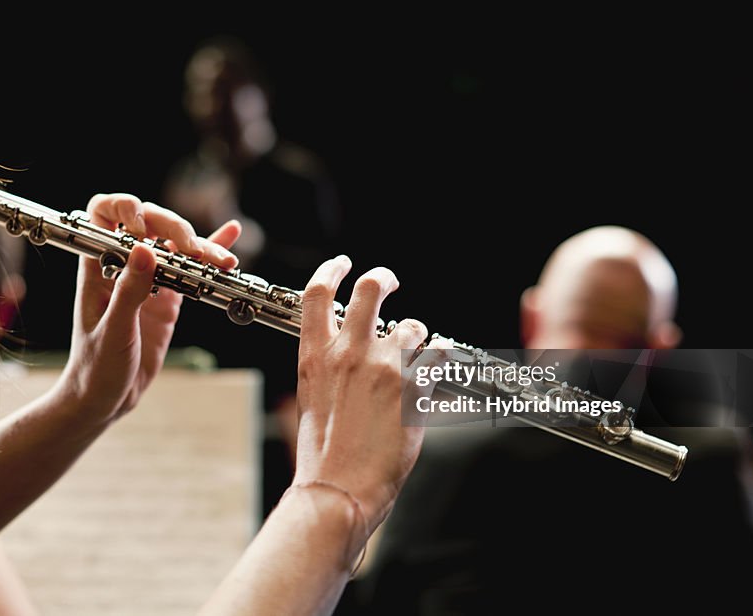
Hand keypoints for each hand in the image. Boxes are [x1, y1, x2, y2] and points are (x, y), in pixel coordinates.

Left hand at [56, 193, 241, 430]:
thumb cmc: (95, 369)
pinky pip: (191, 269)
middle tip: (193, 250)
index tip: (144, 229)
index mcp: (98, 267)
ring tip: (224, 261)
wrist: (104, 399)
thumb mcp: (113, 332)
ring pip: (175, 246)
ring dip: (201, 246)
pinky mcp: (168, 298)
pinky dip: (210, 252)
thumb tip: (144, 248)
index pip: (104, 215)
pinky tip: (230, 236)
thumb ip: (128, 291)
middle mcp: (123, 266)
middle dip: (174, 228)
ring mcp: (149, 280)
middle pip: (150, 224)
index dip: (124, 209)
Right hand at [293, 256, 450, 529]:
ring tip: (418, 350)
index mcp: (315, 356)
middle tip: (390, 280)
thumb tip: (342, 352)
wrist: (337, 488)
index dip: (332, 270)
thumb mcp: (311, 399)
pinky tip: (439, 364)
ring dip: (418, 333)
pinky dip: (441, 355)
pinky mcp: (411, 389)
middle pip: (370, 289)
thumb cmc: (322, 453)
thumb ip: (326, 368)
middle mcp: (348, 353)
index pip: (318, 294)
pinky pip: (438, 353)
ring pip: (411, 325)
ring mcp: (381, 368)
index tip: (343, 263)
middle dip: (383, 277)